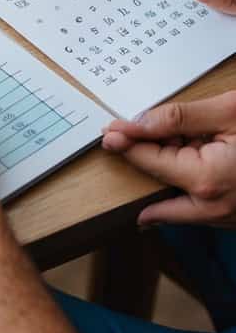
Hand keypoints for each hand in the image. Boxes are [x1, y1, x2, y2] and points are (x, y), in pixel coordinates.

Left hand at [102, 91, 235, 226]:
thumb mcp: (229, 113)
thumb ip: (181, 117)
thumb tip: (139, 123)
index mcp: (205, 179)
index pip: (149, 159)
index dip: (126, 140)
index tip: (109, 129)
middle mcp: (209, 207)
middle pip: (155, 180)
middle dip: (142, 155)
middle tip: (125, 134)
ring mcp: (221, 217)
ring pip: (171, 198)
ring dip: (165, 171)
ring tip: (182, 140)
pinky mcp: (228, 218)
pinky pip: (192, 206)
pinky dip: (182, 184)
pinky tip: (190, 158)